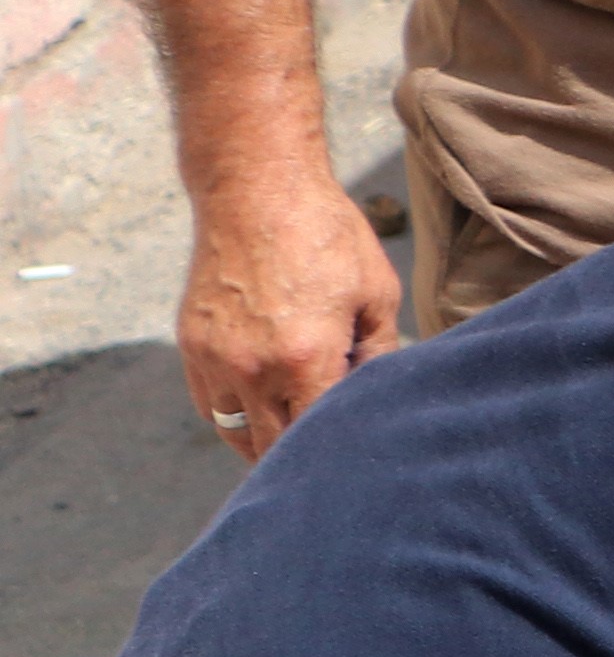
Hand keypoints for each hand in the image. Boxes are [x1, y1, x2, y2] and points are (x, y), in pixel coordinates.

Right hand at [175, 161, 398, 461]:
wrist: (255, 191)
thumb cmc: (327, 237)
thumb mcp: (376, 294)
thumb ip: (379, 354)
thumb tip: (378, 395)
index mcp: (305, 359)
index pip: (321, 437)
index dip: (343, 452)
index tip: (363, 458)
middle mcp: (252, 368)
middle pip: (275, 448)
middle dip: (305, 460)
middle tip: (334, 465)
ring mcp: (214, 358)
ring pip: (236, 433)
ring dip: (264, 446)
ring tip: (297, 449)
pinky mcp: (190, 345)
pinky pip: (210, 405)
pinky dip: (235, 418)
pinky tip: (263, 415)